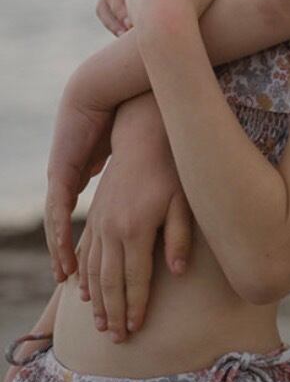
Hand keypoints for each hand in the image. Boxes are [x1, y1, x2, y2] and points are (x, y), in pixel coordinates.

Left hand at [45, 75, 114, 280]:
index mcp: (84, 179)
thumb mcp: (134, 164)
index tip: (93, 275)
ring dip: (59, 252)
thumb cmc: (130, 123)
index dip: (87, 250)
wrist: (111, 94)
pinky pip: (55, 209)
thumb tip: (143, 205)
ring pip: (55, 226)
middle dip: (69, 260)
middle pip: (64, 231)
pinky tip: (62, 250)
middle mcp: (69, 183)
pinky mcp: (60, 172)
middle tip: (73, 286)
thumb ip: (133, 185)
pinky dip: (57, 233)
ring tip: (64, 276)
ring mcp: (62, 179)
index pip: (83, 224)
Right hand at [75, 94, 192, 340]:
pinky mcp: (95, 216)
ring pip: (93, 272)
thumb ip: (180, 237)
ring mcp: (99, 223)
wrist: (144, 139)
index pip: (135, 280)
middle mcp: (112, 230)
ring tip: (102, 326)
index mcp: (136, 229)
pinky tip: (84, 293)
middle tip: (118, 339)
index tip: (137, 331)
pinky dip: (83, 277)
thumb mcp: (186, 202)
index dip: (136, 307)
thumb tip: (178, 272)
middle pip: (110, 283)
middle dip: (114, 313)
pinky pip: (85, 253)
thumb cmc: (174, 170)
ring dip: (97, 301)